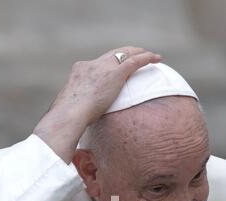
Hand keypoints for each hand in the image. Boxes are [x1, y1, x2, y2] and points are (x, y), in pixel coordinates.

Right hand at [33, 46, 161, 162]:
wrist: (70, 114)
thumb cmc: (68, 118)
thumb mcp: (74, 109)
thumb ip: (80, 109)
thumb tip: (82, 122)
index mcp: (80, 71)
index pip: (97, 64)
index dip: (108, 63)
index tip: (114, 67)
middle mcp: (92, 65)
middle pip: (112, 54)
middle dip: (124, 53)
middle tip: (136, 53)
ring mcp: (103, 67)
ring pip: (125, 54)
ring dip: (138, 53)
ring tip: (150, 55)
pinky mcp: (115, 73)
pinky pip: (134, 61)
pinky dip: (146, 58)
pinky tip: (156, 59)